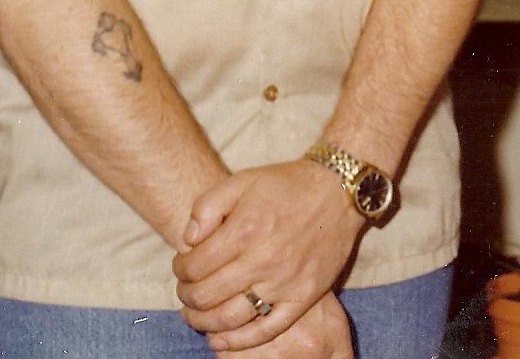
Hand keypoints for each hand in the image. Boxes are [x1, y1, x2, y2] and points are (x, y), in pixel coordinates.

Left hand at [174, 160, 365, 350]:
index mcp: (244, 230)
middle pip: (205, 297)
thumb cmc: (288, 184)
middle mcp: (263, 260)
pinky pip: (266, 329)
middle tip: (188, 290)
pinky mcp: (305, 295)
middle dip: (186, 296)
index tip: (183, 265)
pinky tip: (220, 339)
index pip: (193, 268)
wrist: (339, 189)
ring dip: (203, 321)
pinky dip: (237, 341)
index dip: (180, 269)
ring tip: (198, 313)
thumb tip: (188, 241)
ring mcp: (285, 281)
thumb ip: (206, 206)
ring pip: (229, 318)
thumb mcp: (242, 180)